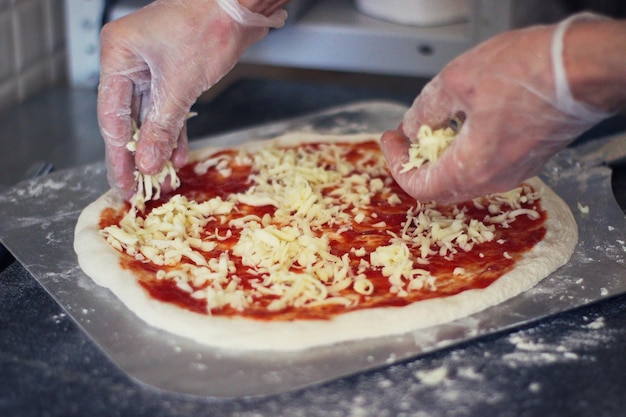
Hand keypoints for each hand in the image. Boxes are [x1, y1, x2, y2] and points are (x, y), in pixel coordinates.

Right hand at [97, 0, 285, 195]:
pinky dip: (175, 132)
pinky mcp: (175, 73)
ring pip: (151, 117)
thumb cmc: (207, 26)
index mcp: (118, 56)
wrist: (239, 5)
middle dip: (138, 155)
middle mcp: (131, 61)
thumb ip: (162, 127)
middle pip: (128, 119)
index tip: (125, 182)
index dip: (118, 154)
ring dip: (159, 148)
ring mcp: (153, 67)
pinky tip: (179, 156)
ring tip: (163, 179)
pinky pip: (170, 109)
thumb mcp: (180, 84)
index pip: (111, 115)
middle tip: (139, 188)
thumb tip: (147, 163)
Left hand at [381, 14, 611, 203]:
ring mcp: (515, 171)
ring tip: (431, 125)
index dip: (397, 165)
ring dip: (441, 156)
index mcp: (473, 169)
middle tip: (406, 136)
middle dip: (417, 161)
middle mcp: (494, 180)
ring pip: (464, 177)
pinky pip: (486, 165)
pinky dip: (465, 151)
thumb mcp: (459, 81)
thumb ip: (426, 108)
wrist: (588, 67)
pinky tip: (463, 122)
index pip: (419, 188)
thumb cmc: (531, 72)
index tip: (390, 140)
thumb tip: (412, 124)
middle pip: (441, 187)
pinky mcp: (529, 157)